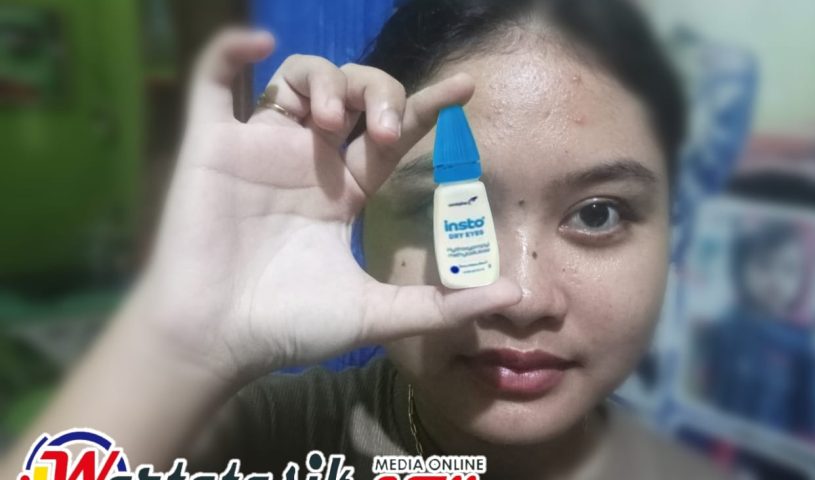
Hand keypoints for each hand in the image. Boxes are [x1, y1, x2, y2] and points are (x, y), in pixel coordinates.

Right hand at [138, 30, 520, 382]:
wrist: (220, 341)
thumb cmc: (291, 329)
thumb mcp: (377, 313)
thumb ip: (442, 304)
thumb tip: (511, 294)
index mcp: (344, 191)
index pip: (393, 134)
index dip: (427, 106)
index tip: (465, 87)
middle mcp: (307, 161)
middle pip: (353, 91)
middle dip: (379, 93)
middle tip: (384, 130)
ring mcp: (258, 148)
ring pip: (297, 77)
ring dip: (327, 81)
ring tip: (333, 125)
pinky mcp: (211, 145)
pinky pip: (213, 82)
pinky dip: (229, 50)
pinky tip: (258, 41)